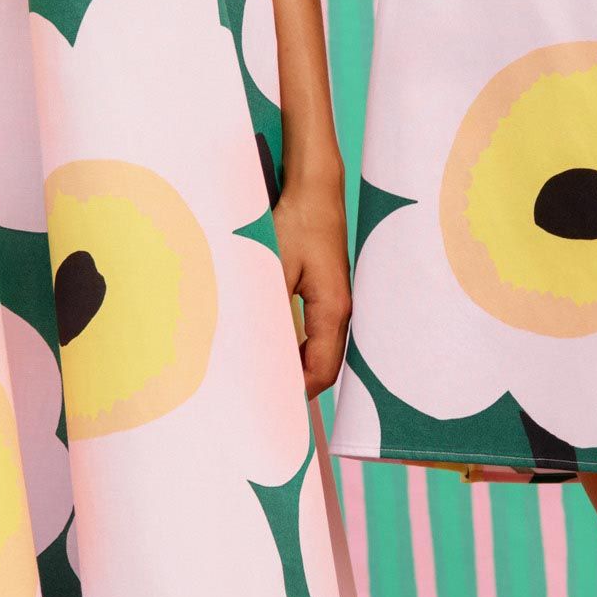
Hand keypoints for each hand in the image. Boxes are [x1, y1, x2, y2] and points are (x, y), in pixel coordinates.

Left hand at [274, 165, 350, 397]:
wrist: (314, 188)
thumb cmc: (297, 222)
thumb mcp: (274, 268)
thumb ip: (267, 312)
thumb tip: (255, 352)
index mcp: (333, 310)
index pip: (321, 371)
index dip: (297, 394)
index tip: (270, 408)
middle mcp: (340, 310)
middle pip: (322, 365)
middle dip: (295, 384)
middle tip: (262, 399)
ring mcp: (335, 300)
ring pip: (318, 348)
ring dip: (293, 363)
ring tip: (263, 376)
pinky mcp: (325, 289)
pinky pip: (314, 330)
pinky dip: (294, 344)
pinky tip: (272, 344)